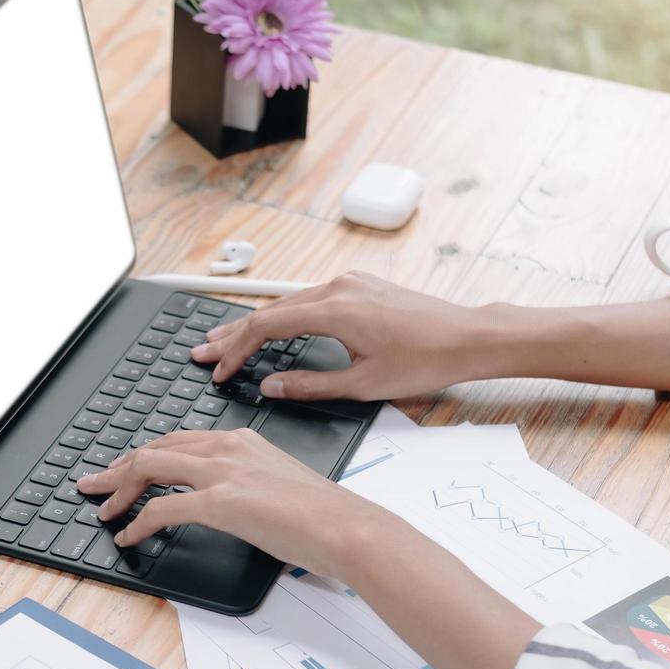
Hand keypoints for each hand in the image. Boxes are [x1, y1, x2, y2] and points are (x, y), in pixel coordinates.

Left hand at [74, 429, 380, 576]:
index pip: (179, 441)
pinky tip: (128, 535)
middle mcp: (228, 449)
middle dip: (118, 467)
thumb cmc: (324, 516)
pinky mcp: (221, 502)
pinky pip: (162, 508)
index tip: (125, 468)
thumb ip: (250, 487)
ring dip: (118, 488)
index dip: (145, 455)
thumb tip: (234, 506)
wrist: (347, 527)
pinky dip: (137, 521)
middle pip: (156, 448)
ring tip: (100, 507)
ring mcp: (223, 473)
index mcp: (242, 441)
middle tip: (94, 483)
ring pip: (150, 467)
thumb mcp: (279, 486)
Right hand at [189, 271, 487, 401]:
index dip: (236, 350)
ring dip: (255, 324)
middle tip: (201, 352)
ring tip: (225, 341)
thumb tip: (270, 386)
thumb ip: (309, 385)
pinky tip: (269, 327)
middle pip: (269, 311)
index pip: (266, 327)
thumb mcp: (363, 385)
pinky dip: (282, 316)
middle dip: (233, 335)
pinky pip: (307, 299)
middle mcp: (337, 288)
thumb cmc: (425, 361)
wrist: (467, 337)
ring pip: (287, 304)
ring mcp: (348, 283)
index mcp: (335, 311)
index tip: (218, 370)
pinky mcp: (359, 285)